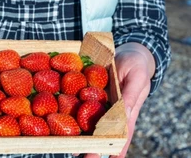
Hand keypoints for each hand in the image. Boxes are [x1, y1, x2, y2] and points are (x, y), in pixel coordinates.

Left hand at [74, 42, 154, 157]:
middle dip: (95, 146)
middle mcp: (113, 112)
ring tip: (73, 149)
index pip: (123, 134)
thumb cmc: (137, 66)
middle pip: (105, 133)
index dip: (117, 149)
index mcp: (128, 111)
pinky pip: (84, 106)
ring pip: (93, 123)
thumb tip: (123, 111)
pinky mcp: (93, 95)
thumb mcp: (137, 78)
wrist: (129, 54)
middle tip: (83, 156)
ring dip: (84, 135)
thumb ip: (130, 94)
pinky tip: (64, 122)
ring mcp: (102, 105)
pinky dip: (76, 115)